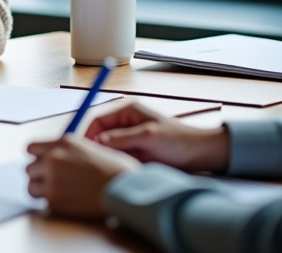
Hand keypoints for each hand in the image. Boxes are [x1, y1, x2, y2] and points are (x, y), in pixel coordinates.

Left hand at [26, 135, 139, 217]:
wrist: (126, 190)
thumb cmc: (116, 171)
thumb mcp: (92, 147)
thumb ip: (70, 150)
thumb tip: (55, 154)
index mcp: (63, 143)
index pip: (31, 148)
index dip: (37, 157)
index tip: (42, 163)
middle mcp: (54, 159)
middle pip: (29, 168)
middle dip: (39, 175)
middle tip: (53, 180)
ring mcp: (52, 180)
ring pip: (31, 187)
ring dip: (42, 190)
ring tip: (59, 192)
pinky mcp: (55, 201)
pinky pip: (43, 202)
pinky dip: (52, 203)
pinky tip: (67, 201)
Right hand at [83, 101, 229, 171]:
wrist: (201, 155)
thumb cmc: (178, 141)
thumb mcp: (148, 137)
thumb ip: (121, 138)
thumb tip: (98, 142)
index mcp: (127, 112)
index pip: (97, 119)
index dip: (86, 133)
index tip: (81, 148)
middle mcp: (125, 123)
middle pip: (99, 134)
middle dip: (94, 147)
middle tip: (90, 162)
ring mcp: (130, 138)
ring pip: (107, 148)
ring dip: (107, 157)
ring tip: (106, 167)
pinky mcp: (135, 152)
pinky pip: (117, 158)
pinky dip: (116, 164)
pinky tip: (118, 171)